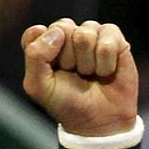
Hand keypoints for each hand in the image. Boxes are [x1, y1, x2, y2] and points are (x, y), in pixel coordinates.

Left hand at [22, 19, 137, 135]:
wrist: (99, 119)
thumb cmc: (66, 103)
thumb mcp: (38, 86)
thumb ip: (35, 57)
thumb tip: (57, 32)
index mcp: (43, 47)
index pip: (35, 33)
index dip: (43, 50)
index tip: (50, 69)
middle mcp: (65, 37)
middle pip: (61, 28)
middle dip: (66, 58)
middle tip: (72, 74)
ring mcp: (91, 35)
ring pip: (85, 33)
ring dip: (87, 62)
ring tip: (88, 74)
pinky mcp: (114, 38)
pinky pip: (107, 40)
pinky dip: (105, 62)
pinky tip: (105, 72)